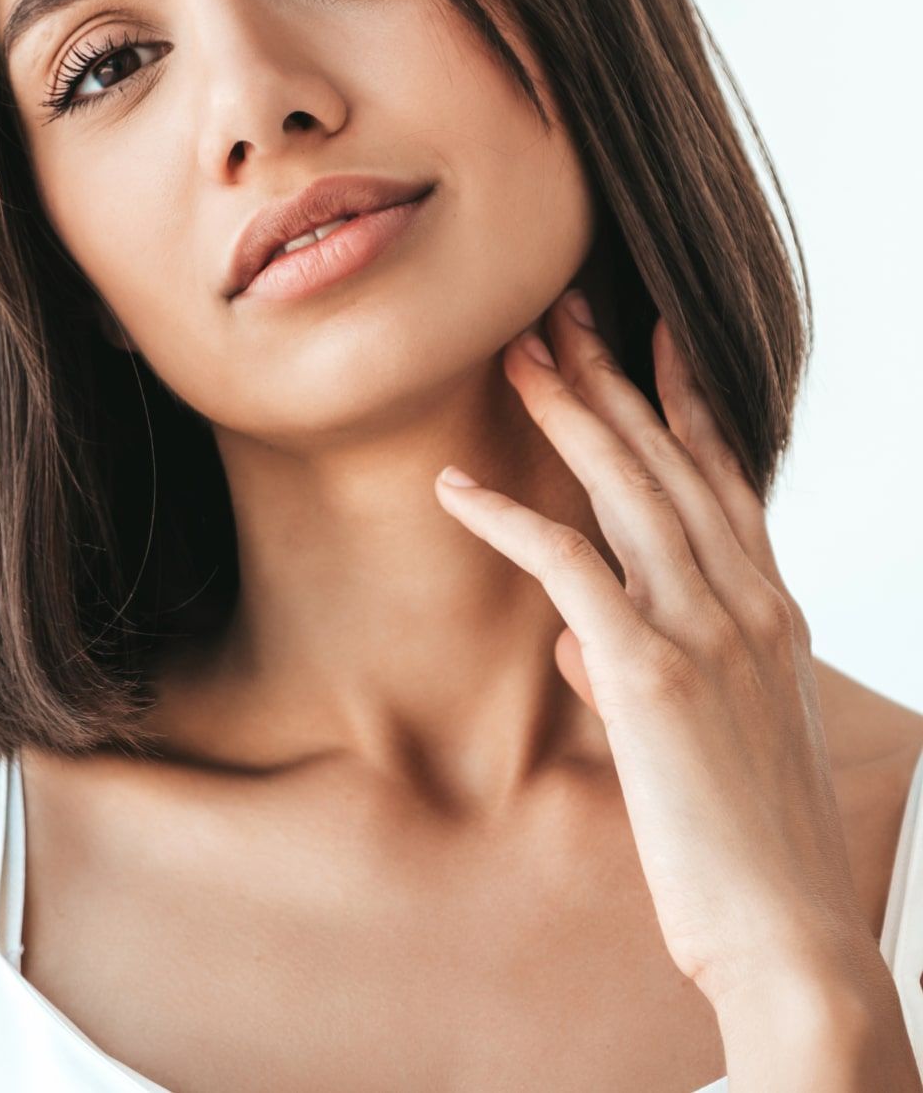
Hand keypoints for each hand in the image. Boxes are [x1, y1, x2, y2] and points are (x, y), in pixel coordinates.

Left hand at [433, 289, 870, 1012]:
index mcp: (769, 610)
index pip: (724, 478)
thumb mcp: (712, 737)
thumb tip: (574, 642)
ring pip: (629, 491)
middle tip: (564, 311)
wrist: (790, 937)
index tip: (656, 335)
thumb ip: (646, 669)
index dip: (686, 401)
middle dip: (613, 380)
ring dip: (568, 415)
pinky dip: (510, 520)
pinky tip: (457, 487)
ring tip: (516, 356)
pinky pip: (571, 569)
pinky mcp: (653, 674)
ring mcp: (705, 632)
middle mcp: (747, 602)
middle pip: (670, 462)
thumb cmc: (748, 844)